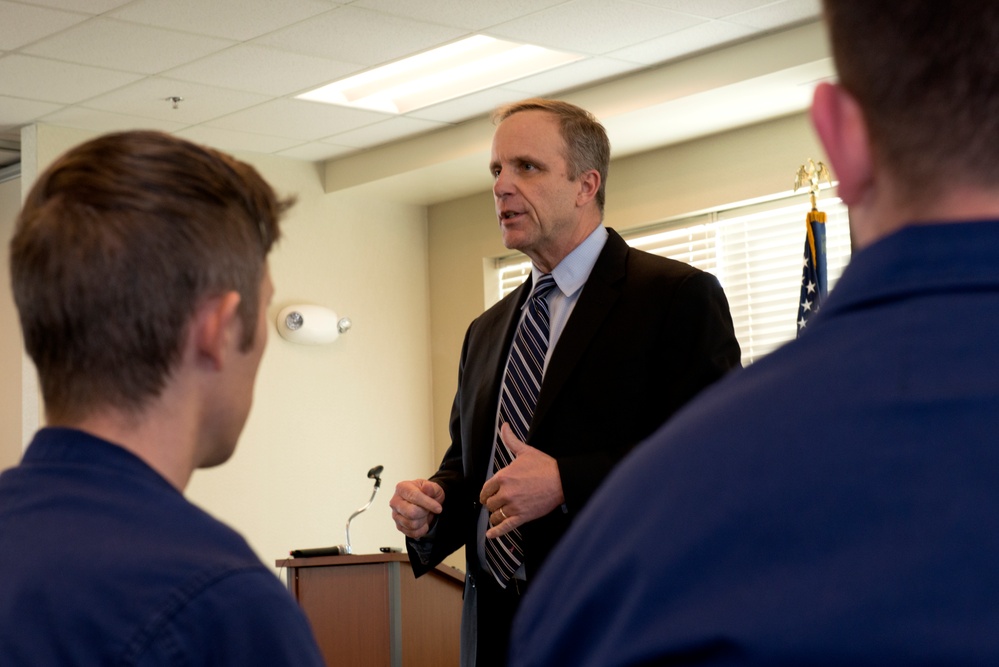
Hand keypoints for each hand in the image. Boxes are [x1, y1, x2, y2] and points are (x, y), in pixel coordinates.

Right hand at [389, 479, 443, 538]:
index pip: (414, 496)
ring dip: (423, 521)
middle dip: (424, 512)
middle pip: (411, 513)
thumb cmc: (427, 494)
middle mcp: (395, 502)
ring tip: (424, 514)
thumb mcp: (434, 488)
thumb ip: (431, 488)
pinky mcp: (399, 526)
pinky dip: (421, 529)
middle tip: (428, 509)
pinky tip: (423, 521)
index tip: (438, 508)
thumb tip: (427, 487)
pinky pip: (412, 533)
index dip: (427, 503)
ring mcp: (395, 515)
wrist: (426, 503)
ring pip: (412, 524)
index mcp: (402, 488)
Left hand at [480, 423, 563, 538]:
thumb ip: (511, 440)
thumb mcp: (525, 451)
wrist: (561, 480)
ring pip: (495, 515)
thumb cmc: (544, 465)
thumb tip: (504, 426)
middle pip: (489, 503)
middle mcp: (505, 492)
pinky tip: (490, 535)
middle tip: (497, 503)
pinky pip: (505, 527)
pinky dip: (496, 532)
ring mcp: (514, 506)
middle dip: (492, 503)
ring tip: (499, 514)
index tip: (488, 495)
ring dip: (496, 515)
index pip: (485, 489)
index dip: (486, 493)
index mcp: (503, 477)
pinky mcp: (522, 517)